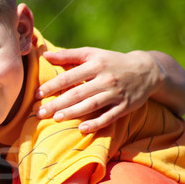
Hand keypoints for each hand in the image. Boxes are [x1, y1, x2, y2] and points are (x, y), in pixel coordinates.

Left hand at [36, 48, 164, 132]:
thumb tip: (45, 55)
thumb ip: (68, 55)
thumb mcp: (92, 54)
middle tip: (40, 112)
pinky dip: (96, 123)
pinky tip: (82, 129)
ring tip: (56, 119)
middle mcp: (106, 79)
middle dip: (58, 103)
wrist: (147, 70)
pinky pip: (109, 117)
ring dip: (73, 112)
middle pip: (78, 93)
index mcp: (96, 64)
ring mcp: (116, 94)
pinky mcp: (125, 106)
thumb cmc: (111, 62)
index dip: (53, 86)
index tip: (37, 94)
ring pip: (92, 105)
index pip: (70, 77)